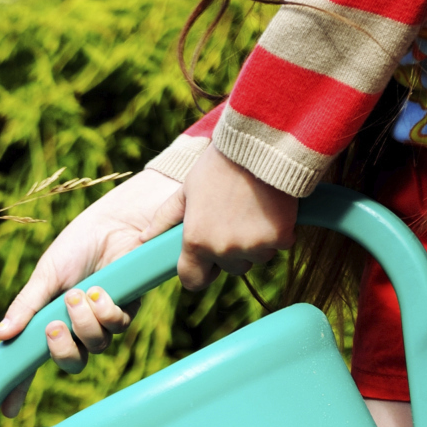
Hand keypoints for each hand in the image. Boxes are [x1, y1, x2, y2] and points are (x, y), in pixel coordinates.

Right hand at [0, 172, 184, 416]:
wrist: (117, 220)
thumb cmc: (79, 243)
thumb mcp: (45, 276)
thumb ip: (25, 307)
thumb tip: (0, 336)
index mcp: (49, 319)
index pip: (32, 360)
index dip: (19, 386)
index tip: (5, 410)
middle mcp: (76, 326)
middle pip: (69, 362)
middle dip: (60, 349)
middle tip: (53, 326)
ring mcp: (102, 322)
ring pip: (94, 347)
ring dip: (84, 324)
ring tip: (80, 293)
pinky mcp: (126, 311)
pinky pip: (115, 328)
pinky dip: (105, 312)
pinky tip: (101, 290)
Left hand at [177, 146, 295, 290]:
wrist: (260, 145)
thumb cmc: (219, 165)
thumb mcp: (186, 189)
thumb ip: (165, 218)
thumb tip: (145, 238)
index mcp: (195, 241)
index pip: (193, 281)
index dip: (201, 273)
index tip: (209, 262)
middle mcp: (222, 249)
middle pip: (232, 268)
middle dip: (235, 251)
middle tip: (237, 219)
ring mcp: (252, 246)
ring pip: (258, 257)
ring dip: (258, 241)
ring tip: (255, 209)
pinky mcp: (279, 237)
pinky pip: (281, 245)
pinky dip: (280, 231)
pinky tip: (274, 207)